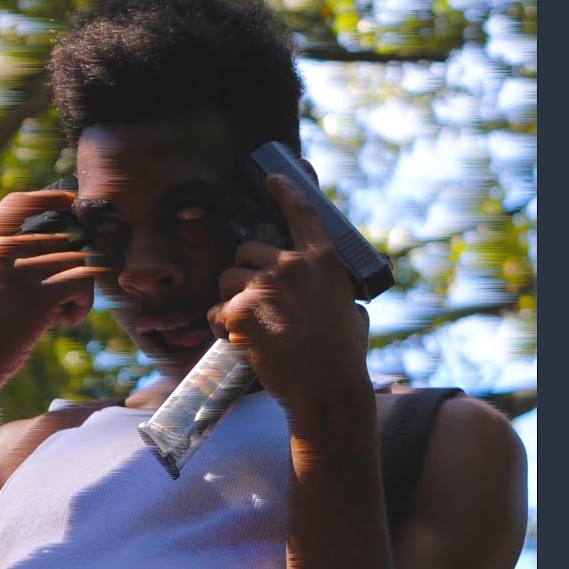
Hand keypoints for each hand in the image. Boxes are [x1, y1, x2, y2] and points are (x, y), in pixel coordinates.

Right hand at [0, 190, 106, 401]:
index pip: (20, 202)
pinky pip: (84, 283)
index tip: (71, 202)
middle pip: (59, 238)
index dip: (51, 198)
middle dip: (68, 267)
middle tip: (57, 298)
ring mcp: (19, 271)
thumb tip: (40, 247)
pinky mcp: (39, 298)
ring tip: (62, 313)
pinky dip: (84, 303)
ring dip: (78, 289)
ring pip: (76, 260)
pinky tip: (68, 320)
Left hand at [207, 175, 371, 408]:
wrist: (327, 388)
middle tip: (257, 302)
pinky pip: (216, 311)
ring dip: (232, 301)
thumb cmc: (343, 357)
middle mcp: (292, 264)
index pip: (301, 211)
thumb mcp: (351, 311)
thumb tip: (333, 295)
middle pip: (248, 250)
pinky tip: (242, 344)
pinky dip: (223, 329)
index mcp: (323, 260)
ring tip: (252, 329)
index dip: (285, 190)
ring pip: (228, 279)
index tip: (272, 179)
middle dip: (246, 273)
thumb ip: (334, 292)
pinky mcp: (241, 310)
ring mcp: (264, 285)